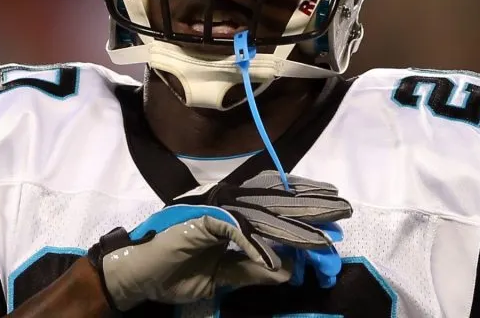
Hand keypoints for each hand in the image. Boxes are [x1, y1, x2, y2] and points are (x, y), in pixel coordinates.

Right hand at [87, 172, 352, 311]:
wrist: (137, 275)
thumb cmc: (173, 272)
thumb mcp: (221, 276)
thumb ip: (251, 269)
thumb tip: (286, 270)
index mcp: (230, 216)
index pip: (273, 207)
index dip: (302, 207)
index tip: (332, 213)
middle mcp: (225, 206)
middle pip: (275, 204)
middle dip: (310, 207)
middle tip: (343, 210)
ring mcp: (213, 209)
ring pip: (262, 214)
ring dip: (293, 224)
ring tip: (323, 233)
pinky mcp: (202, 219)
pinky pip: (236, 231)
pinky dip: (254, 246)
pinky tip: (275, 260)